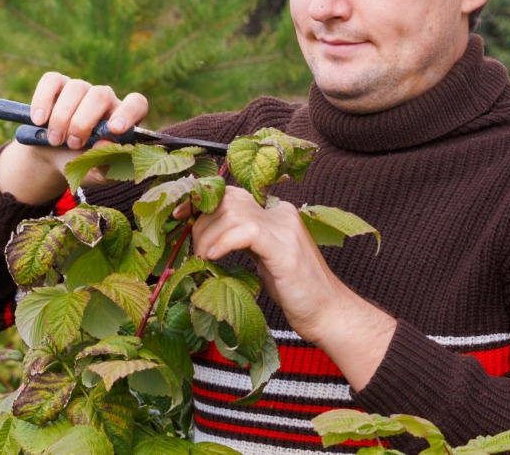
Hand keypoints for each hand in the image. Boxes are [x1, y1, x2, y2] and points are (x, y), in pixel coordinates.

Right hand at [0, 73, 147, 203]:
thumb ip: (106, 165)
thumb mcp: (96, 174)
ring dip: (62, 117)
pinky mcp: (57, 85)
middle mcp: (105, 100)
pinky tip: (38, 121)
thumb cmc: (82, 165)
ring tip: (55, 140)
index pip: (137, 104)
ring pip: (76, 88)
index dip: (128, 113)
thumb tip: (107, 144)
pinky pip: (51, 81)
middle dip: (83, 122)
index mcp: (122, 120)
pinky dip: (43, 101)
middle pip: (100, 95)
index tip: (114, 129)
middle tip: (73, 144)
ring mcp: (82, 90)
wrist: (54, 158)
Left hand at [187, 187, 396, 389]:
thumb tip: (206, 235)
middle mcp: (281, 214)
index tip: (181, 216)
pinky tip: (213, 258)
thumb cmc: (294, 292)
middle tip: (195, 248)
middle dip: (202, 221)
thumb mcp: (262, 258)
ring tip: (203, 257)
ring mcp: (285, 229)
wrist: (328, 314)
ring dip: (208, 235)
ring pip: (233, 213)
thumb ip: (241, 240)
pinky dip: (223, 242)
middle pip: (229, 200)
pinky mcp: (285, 249)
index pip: (232, 194)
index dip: (203, 202)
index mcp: (276, 213)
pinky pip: (246, 232)